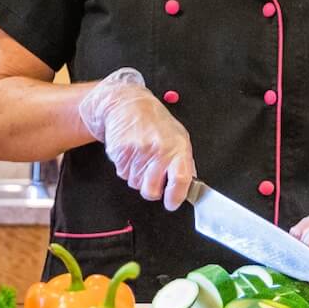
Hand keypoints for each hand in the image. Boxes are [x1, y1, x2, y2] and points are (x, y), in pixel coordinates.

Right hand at [79, 68, 195, 209]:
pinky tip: (131, 153)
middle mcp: (158, 151)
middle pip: (151, 191)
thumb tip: (188, 183)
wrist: (127, 104)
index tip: (172, 203)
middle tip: (152, 175)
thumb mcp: (178, 136)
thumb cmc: (154, 121)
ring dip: (138, 176)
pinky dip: (126, 168)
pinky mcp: (120, 153)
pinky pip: (122, 174)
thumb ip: (184, 161)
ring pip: (135, 184)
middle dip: (152, 189)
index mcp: (177, 148)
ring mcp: (137, 152)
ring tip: (141, 157)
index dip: (175, 197)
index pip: (180, 180)